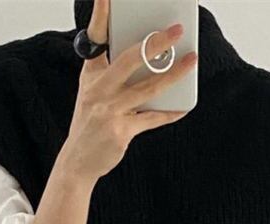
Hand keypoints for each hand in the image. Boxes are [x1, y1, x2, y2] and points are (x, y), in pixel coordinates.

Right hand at [58, 0, 197, 183]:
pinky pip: (152, 119)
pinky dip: (169, 113)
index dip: (101, 15)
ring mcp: (109, 110)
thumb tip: (152, 58)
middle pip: (131, 59)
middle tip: (177, 29)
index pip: (95, 38)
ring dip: (174, 74)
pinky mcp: (120, 131)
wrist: (77, 161)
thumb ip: (115, 74)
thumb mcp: (94, 92)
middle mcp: (98, 89)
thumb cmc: (91, 122)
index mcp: (92, 74)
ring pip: (148, 88)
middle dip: (156, 43)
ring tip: (192, 61)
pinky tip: (184, 106)